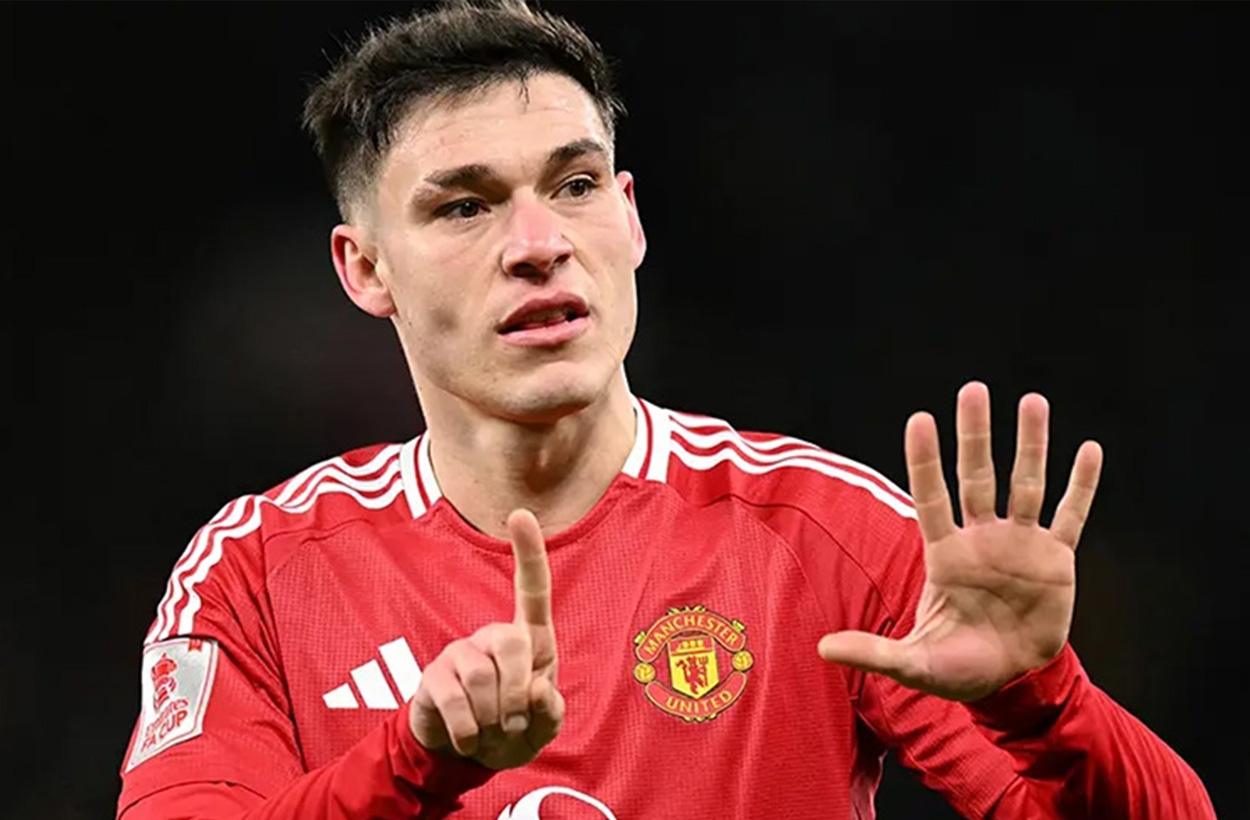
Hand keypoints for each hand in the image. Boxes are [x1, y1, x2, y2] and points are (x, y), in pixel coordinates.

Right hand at [409, 509, 562, 768]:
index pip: (532, 590)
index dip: (528, 553)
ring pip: (482, 677)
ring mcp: (460, 653)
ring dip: (494, 719)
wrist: (468, 757)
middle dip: (518, 691)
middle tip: (515, 722)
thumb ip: (550, 710)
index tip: (520, 514)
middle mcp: (493, 637)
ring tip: (492, 732)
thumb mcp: (543, 725)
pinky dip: (469, 731)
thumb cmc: (515, 729)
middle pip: (511, 642)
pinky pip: (454, 700)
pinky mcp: (433, 677)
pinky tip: (469, 738)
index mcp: (529, 640)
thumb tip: (537, 688)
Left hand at [818, 382, 1103, 700]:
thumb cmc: (957, 667)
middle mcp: (981, 538)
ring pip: (1025, 483)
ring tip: (1033, 401)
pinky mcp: (1056, 559)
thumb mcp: (914, 662)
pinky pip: (1070, 514)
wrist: (1012, 681)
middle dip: (975, 435)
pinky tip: (1089, 450)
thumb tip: (822, 649)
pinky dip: (1081, 485)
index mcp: (945, 554)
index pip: (931, 496)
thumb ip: (874, 650)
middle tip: (972, 390)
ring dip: (1031, 444)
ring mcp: (1020, 544)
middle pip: (977, 476)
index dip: (926, 460)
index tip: (920, 419)